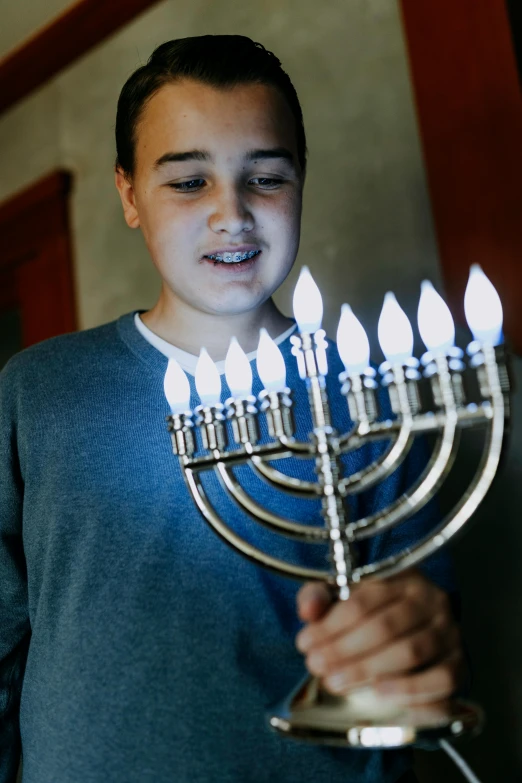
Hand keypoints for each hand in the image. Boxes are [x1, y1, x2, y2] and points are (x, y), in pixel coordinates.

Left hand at [295, 569, 464, 704]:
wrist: (416, 630)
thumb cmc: (375, 613)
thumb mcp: (344, 596)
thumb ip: (320, 597)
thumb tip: (308, 609)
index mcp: (402, 578)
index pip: (364, 600)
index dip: (331, 625)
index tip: (305, 642)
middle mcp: (431, 601)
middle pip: (386, 627)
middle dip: (344, 650)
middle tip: (317, 665)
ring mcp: (449, 633)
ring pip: (410, 651)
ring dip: (368, 670)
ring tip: (337, 681)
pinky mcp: (458, 665)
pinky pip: (440, 680)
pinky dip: (410, 690)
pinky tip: (380, 693)